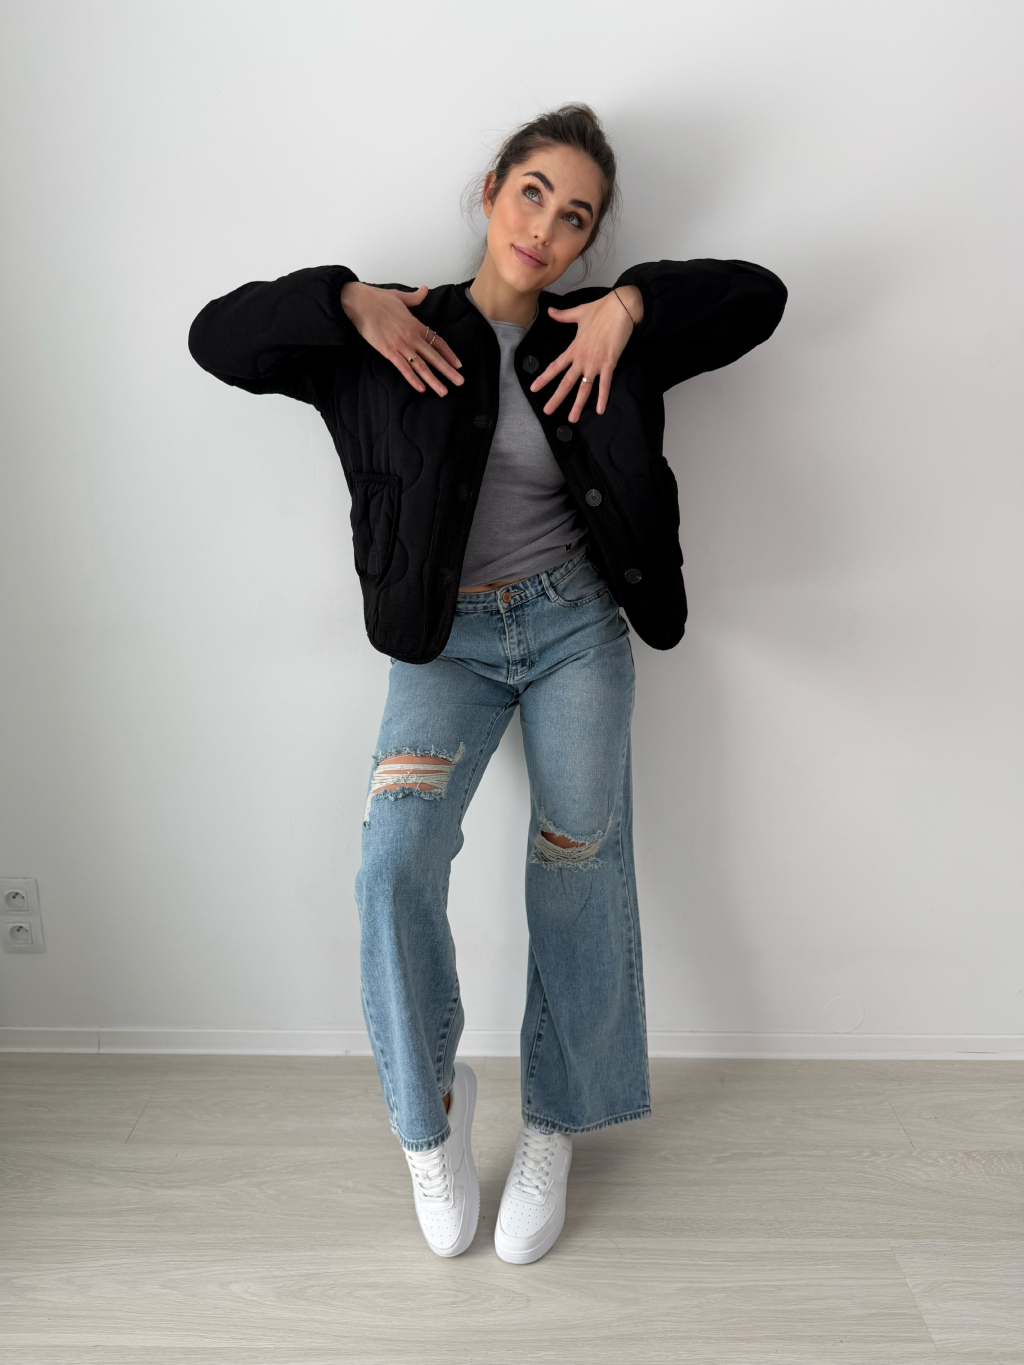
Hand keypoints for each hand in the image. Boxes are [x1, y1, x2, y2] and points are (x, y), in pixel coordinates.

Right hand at [340, 281, 462, 395]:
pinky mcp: (388, 352)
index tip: (458, 364)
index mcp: (416, 324)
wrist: (359, 302)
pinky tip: (422, 389)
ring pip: (421, 366)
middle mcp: (412, 337)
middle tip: (460, 382)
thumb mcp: (400, 296)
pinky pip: (404, 369)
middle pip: (434, 357)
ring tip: (444, 391)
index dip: (449, 354)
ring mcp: (400, 345)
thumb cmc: (378, 299)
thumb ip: (415, 297)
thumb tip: (425, 289)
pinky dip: (413, 379)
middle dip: (448, 371)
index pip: (438, 342)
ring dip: (434, 380)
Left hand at [530, 286, 642, 420]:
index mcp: (573, 349)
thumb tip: (549, 311)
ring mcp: (595, 363)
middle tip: (547, 411)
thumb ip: (563, 315)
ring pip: (584, 388)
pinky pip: (605, 384)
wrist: (621, 307)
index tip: (533, 389)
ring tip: (572, 418)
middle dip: (556, 398)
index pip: (555, 366)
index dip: (544, 379)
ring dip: (578, 405)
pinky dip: (603, 398)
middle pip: (566, 382)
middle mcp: (581, 359)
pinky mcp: (609, 363)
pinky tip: (601, 410)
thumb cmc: (600, 309)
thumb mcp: (578, 312)